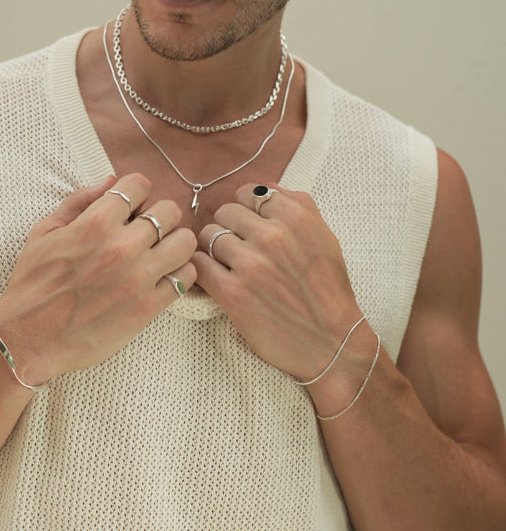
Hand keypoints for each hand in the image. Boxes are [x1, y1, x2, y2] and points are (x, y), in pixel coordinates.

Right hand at [0, 173, 197, 382]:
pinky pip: (185, 277)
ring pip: (185, 242)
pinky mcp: (147, 307)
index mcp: (95, 223)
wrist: (29, 339)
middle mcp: (121, 246)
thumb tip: (111, 180)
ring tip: (159, 253)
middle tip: (146, 232)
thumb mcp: (45, 232)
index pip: (140, 184)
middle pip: (169, 210)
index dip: (136, 192)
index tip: (130, 207)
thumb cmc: (33, 284)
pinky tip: (161, 277)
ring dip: (174, 243)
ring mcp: (138, 277)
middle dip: (159, 216)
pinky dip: (179, 273)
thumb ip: (79, 201)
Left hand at [192, 182, 361, 378]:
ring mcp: (251, 264)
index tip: (250, 227)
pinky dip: (203, 270)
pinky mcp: (233, 293)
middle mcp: (272, 236)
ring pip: (208, 236)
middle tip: (239, 249)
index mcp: (295, 218)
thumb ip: (298, 204)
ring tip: (230, 266)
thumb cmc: (328, 290)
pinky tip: (217, 279)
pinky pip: (199, 265)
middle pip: (224, 212)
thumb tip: (265, 187)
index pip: (248, 193)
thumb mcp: (325, 237)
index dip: (246, 211)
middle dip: (229, 228)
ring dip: (214, 250)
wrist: (331, 342)